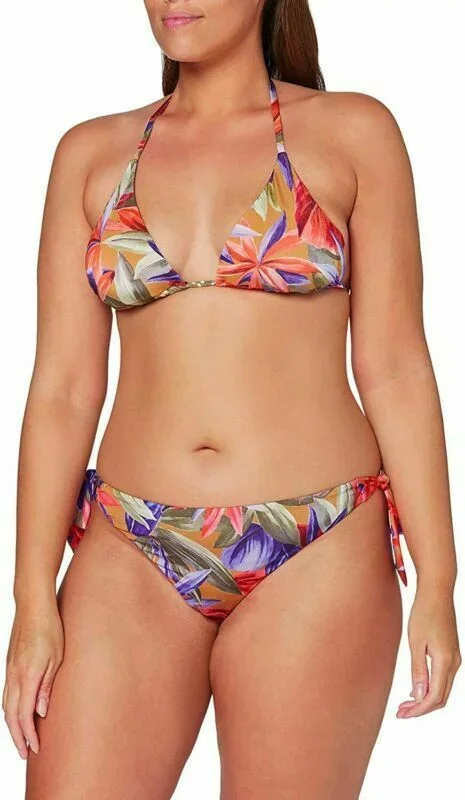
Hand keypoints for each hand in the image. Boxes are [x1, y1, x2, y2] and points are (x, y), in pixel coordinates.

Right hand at [2, 600, 63, 757]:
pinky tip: (17, 714)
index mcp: (28, 675)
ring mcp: (10, 670)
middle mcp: (14, 675)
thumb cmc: (51, 628)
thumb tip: (40, 712)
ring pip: (5, 705)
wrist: (33, 605)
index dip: (28, 734)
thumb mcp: (57, 656)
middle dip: (17, 736)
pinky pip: (6, 693)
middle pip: (10, 714)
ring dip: (12, 725)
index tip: (35, 749)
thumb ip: (47, 685)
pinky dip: (10, 709)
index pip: (24, 714)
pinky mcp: (10, 664)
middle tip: (26, 753)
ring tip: (21, 738)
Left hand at [397, 589, 460, 717]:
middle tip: (401, 712)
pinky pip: (443, 679)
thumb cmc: (423, 613)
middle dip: (421, 709)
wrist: (437, 593)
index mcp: (445, 661)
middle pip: (441, 698)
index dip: (418, 710)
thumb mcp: (416, 642)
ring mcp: (455, 658)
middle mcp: (454, 663)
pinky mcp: (451, 653)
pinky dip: (430, 688)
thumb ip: (418, 670)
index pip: (434, 697)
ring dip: (425, 700)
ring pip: (443, 689)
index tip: (402, 714)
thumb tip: (419, 697)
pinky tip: (415, 689)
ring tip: (405, 703)